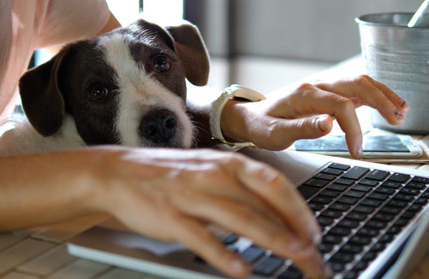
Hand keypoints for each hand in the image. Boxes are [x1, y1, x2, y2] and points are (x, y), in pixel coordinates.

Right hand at [92, 147, 328, 277]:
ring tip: (293, 256)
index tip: (314, 232)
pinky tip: (241, 268)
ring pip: (240, 218)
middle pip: (263, 204)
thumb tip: (274, 214)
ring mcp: (191, 195)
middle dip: (294, 231)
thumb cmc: (169, 174)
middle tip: (314, 255)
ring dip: (271, 239)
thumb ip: (239, 190)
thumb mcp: (208, 171)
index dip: (299, 209)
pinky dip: (223, 254)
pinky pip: (201, 237)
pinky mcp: (170, 216)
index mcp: (225, 163)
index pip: (273, 183)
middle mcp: (213, 176)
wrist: (119, 172)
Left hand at [222, 75, 408, 157]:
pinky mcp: (325, 93)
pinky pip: (354, 88)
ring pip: (359, 82)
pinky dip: (373, 94)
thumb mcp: (275, 134)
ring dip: (382, 94)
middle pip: (356, 85)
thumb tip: (329, 124)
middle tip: (397, 121)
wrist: (251, 117)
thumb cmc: (261, 126)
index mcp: (304, 95)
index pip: (341, 106)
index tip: (356, 150)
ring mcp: (322, 87)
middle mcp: (316, 86)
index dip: (354, 128)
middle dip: (380, 101)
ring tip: (401, 111)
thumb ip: (301, 129)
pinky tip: (387, 104)